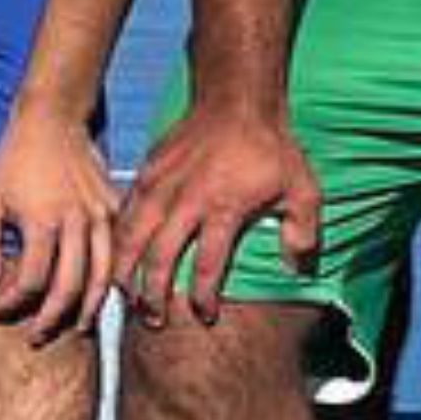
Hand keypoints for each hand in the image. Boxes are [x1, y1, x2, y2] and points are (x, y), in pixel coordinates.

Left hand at [0, 108, 122, 345]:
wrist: (54, 117)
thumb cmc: (15, 157)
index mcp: (42, 221)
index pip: (31, 280)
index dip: (13, 302)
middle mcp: (76, 222)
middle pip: (69, 287)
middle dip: (51, 319)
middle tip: (36, 337)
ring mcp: (100, 215)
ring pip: (102, 275)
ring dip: (89, 308)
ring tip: (77, 329)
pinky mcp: (114, 207)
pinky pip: (117, 251)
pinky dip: (112, 278)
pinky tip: (102, 294)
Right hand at [116, 91, 318, 325]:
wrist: (237, 100)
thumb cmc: (271, 148)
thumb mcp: (303, 188)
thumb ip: (302, 231)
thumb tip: (297, 268)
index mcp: (223, 207)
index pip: (205, 265)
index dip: (201, 297)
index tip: (204, 317)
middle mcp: (187, 199)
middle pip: (159, 257)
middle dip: (153, 294)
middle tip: (155, 319)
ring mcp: (162, 184)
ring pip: (132, 236)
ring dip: (126, 270)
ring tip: (125, 297)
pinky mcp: (148, 171)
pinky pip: (126, 210)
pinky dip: (119, 237)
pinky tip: (117, 257)